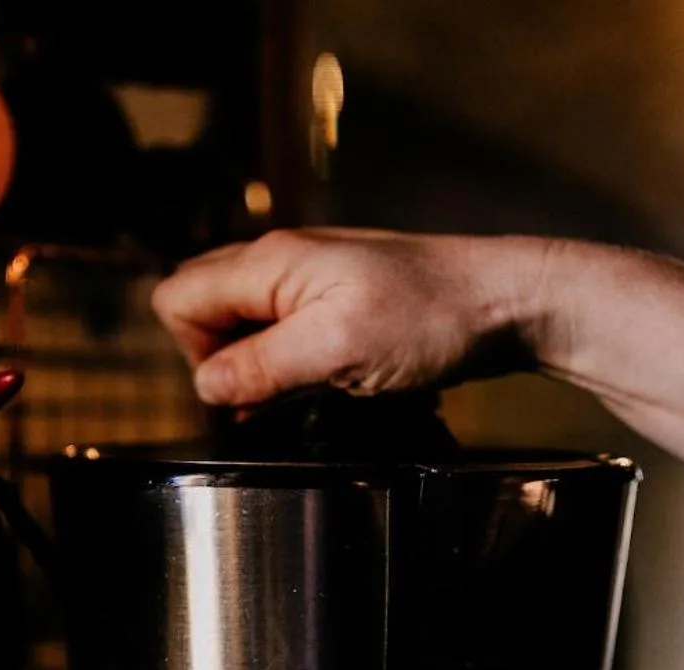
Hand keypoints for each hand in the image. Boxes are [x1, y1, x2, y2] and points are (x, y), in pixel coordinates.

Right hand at [150, 229, 553, 405]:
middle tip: (268, 393)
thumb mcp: (338, 349)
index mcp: (270, 263)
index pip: (177, 298)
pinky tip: (323, 384)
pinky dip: (289, 364)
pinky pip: (283, 332)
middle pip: (202, 306)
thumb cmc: (432, 317)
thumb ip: (263, 365)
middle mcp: (281, 262)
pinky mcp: (337, 302)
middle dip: (218, 360)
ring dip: (257, 366)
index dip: (194, 353)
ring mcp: (310, 280)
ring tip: (303, 391)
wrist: (506, 303)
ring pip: (243, 322)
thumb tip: (206, 385)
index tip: (243, 387)